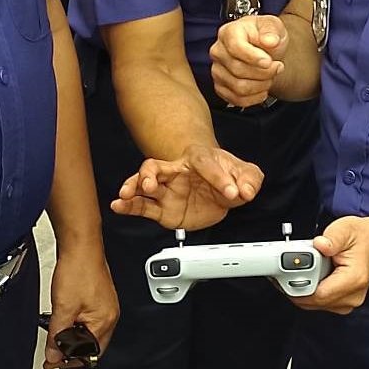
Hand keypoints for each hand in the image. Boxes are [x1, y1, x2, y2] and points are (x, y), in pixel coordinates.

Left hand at [45, 241, 117, 368]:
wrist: (81, 245)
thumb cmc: (78, 269)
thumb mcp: (62, 308)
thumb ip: (57, 336)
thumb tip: (53, 355)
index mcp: (104, 321)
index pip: (90, 354)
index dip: (69, 361)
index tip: (52, 362)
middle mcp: (110, 316)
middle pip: (92, 346)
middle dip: (72, 352)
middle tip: (52, 354)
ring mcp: (107, 306)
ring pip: (90, 333)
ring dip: (73, 338)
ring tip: (55, 337)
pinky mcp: (100, 298)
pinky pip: (89, 321)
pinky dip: (76, 326)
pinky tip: (64, 321)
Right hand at [110, 147, 263, 230]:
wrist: (217, 188)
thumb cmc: (225, 175)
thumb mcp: (245, 176)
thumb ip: (250, 179)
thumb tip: (247, 189)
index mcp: (200, 160)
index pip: (205, 162)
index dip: (218, 176)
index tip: (232, 191)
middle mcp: (178, 172)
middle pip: (157, 166)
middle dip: (150, 173)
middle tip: (150, 183)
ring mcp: (168, 189)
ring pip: (144, 183)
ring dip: (134, 187)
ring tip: (127, 193)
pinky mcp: (162, 208)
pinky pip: (141, 206)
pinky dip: (128, 206)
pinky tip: (118, 205)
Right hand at [210, 15, 286, 107]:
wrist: (264, 51)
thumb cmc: (265, 36)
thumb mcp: (273, 26)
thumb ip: (271, 30)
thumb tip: (270, 41)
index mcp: (228, 32)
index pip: (235, 47)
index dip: (253, 57)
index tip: (269, 61)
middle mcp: (218, 52)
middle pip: (238, 70)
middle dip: (264, 72)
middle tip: (277, 67)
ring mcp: (217, 71)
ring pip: (239, 87)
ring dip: (262, 85)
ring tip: (270, 76)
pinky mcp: (221, 87)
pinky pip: (237, 100)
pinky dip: (255, 97)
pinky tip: (263, 87)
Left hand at [295, 215, 368, 314]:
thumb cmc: (364, 237)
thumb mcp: (346, 229)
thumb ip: (331, 238)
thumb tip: (319, 245)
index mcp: (354, 279)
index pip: (318, 295)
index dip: (299, 285)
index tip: (287, 272)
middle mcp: (352, 296)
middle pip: (313, 301)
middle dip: (298, 285)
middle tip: (292, 266)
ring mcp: (348, 302)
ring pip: (314, 304)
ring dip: (303, 289)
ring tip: (304, 268)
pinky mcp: (343, 302)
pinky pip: (319, 302)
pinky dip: (310, 291)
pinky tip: (310, 275)